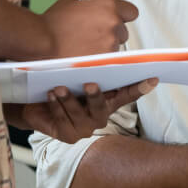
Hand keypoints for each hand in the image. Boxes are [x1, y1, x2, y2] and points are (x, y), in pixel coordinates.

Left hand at [6, 79, 157, 142]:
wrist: (34, 104)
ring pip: (78, 114)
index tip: (153, 78)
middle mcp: (99, 116)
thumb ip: (90, 70)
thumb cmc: (59, 85)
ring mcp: (84, 128)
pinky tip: (51, 95)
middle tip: (90, 84)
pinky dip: (56, 106)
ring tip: (59, 87)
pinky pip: (62, 119)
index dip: (139, 88)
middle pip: (102, 107)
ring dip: (68, 100)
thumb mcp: (75, 76)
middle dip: (95, 97)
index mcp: (107, 101)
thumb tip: (102, 51)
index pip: (127, 94)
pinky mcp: (67, 136)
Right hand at [41, 0, 138, 56]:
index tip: (117, 19)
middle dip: (111, 34)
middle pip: (123, 32)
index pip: (131, 12)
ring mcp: (110, 44)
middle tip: (94, 36)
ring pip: (115, 48)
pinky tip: (84, 56)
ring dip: (104, 48)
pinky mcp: (104, 60)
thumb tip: (90, 9)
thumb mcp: (70, 3)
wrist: (41, 41)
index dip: (123, 16)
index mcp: (108, 6)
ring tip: (85, 48)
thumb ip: (88, 5)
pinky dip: (98, 60)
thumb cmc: (52, 23)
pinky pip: (107, 60)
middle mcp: (113, 24)